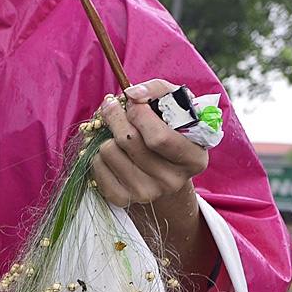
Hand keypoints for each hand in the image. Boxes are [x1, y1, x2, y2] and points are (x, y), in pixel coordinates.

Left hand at [91, 78, 208, 208]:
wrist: (162, 169)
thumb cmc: (169, 130)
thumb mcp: (175, 106)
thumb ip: (158, 91)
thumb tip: (133, 93)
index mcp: (194, 158)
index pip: (158, 137)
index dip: (139, 113)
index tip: (132, 100)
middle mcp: (173, 181)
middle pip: (129, 142)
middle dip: (116, 117)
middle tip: (112, 107)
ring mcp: (148, 193)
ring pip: (109, 152)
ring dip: (107, 136)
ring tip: (117, 134)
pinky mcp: (124, 200)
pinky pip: (97, 168)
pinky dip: (97, 155)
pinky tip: (112, 152)